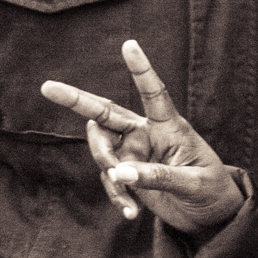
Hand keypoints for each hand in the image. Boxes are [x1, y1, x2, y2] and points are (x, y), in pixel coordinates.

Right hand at [41, 40, 244, 232]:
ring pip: (103, 151)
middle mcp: (147, 134)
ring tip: (128, 196)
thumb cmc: (210, 189)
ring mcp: (135, 153)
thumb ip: (157, 176)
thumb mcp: (191, 183)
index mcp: (169, 126)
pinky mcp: (129, 174)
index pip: (153, 92)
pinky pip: (111, 181)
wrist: (210, 214)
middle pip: (107, 112)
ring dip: (108, 171)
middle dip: (76, 100)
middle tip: (47, 87)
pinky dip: (118, 197)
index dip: (140, 68)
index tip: (129, 44)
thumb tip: (118, 172)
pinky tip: (132, 213)